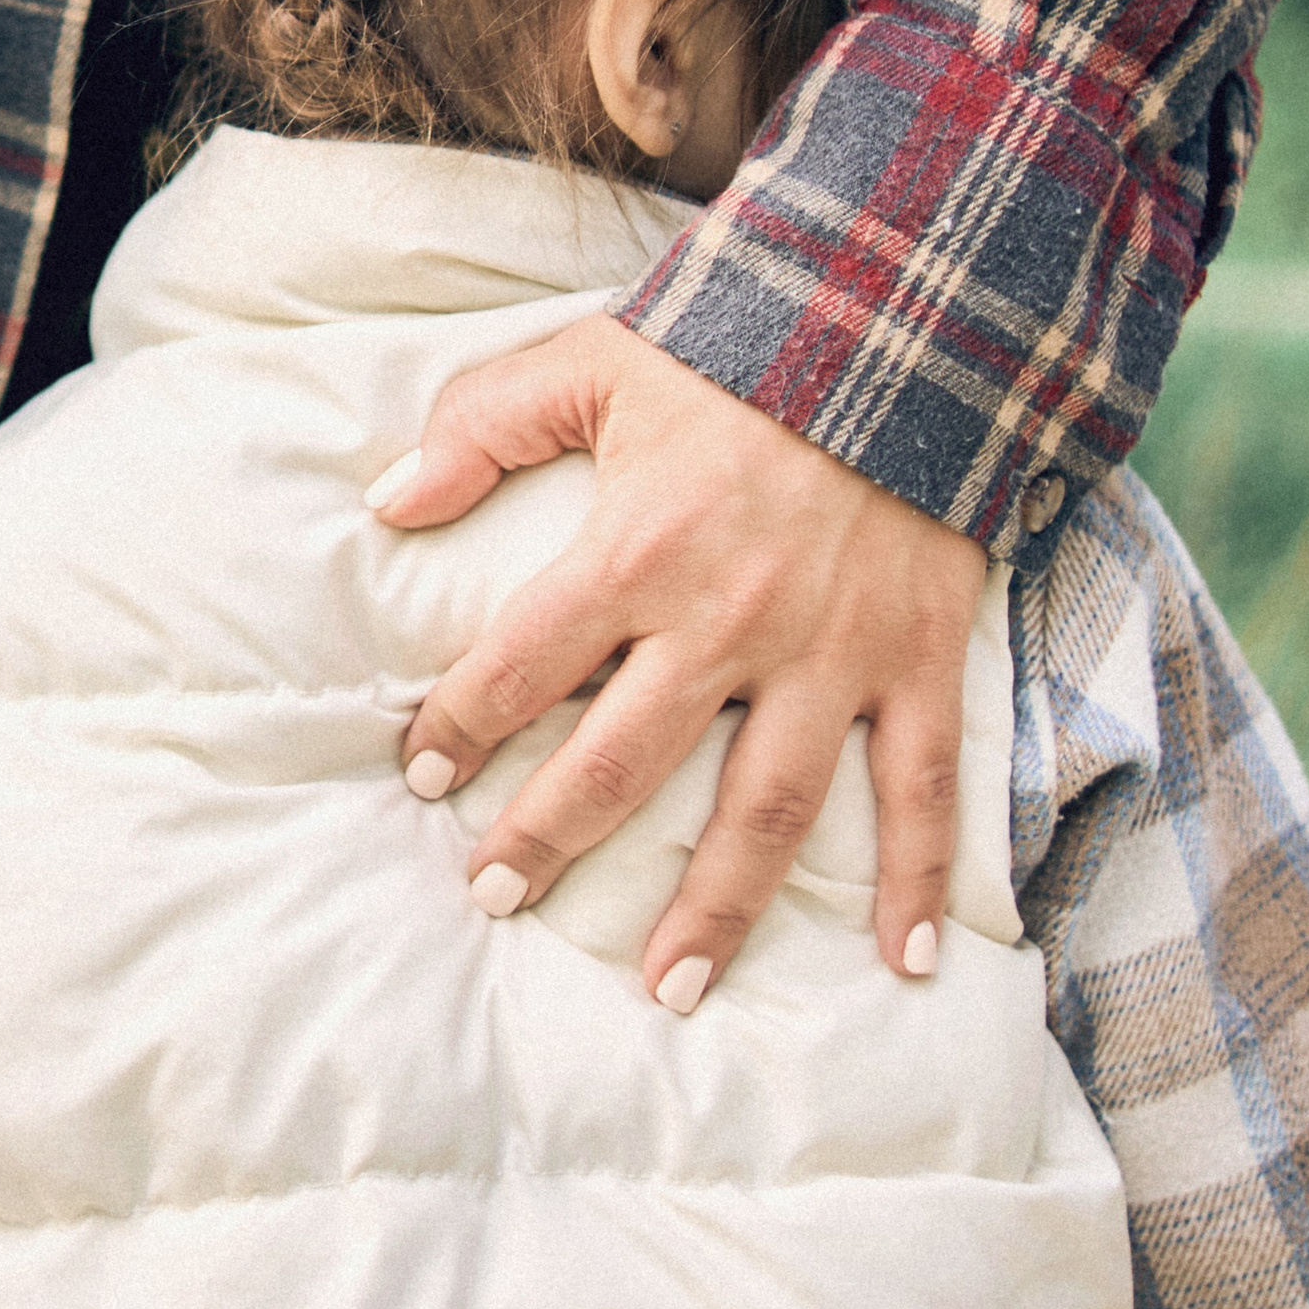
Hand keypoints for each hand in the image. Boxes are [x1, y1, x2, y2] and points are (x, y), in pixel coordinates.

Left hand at [376, 312, 984, 1002]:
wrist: (913, 316)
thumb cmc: (740, 341)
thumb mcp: (595, 360)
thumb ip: (484, 425)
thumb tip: (386, 500)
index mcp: (638, 550)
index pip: (523, 663)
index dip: (459, 724)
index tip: (418, 776)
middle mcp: (730, 621)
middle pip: (624, 763)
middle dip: (549, 841)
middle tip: (492, 899)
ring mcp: (832, 652)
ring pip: (767, 811)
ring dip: (716, 910)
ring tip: (665, 991)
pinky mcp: (919, 659)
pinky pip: (922, 789)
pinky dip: (920, 881)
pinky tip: (904, 965)